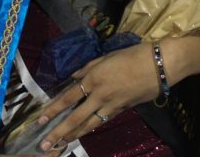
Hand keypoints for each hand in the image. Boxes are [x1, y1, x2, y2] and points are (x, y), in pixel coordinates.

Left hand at [33, 42, 159, 154]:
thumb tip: (74, 77)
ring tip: (60, 144)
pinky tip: (83, 132)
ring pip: (89, 125)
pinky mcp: (122, 110)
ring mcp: (111, 105)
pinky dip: (91, 128)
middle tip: (44, 144)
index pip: (68, 97)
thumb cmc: (132, 55)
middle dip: (58, 132)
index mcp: (94, 78)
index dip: (53, 109)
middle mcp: (99, 94)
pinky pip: (103, 121)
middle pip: (75, 117)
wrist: (158, 65)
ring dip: (73, 135)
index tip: (41, 119)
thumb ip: (87, 68)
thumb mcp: (106, 57)